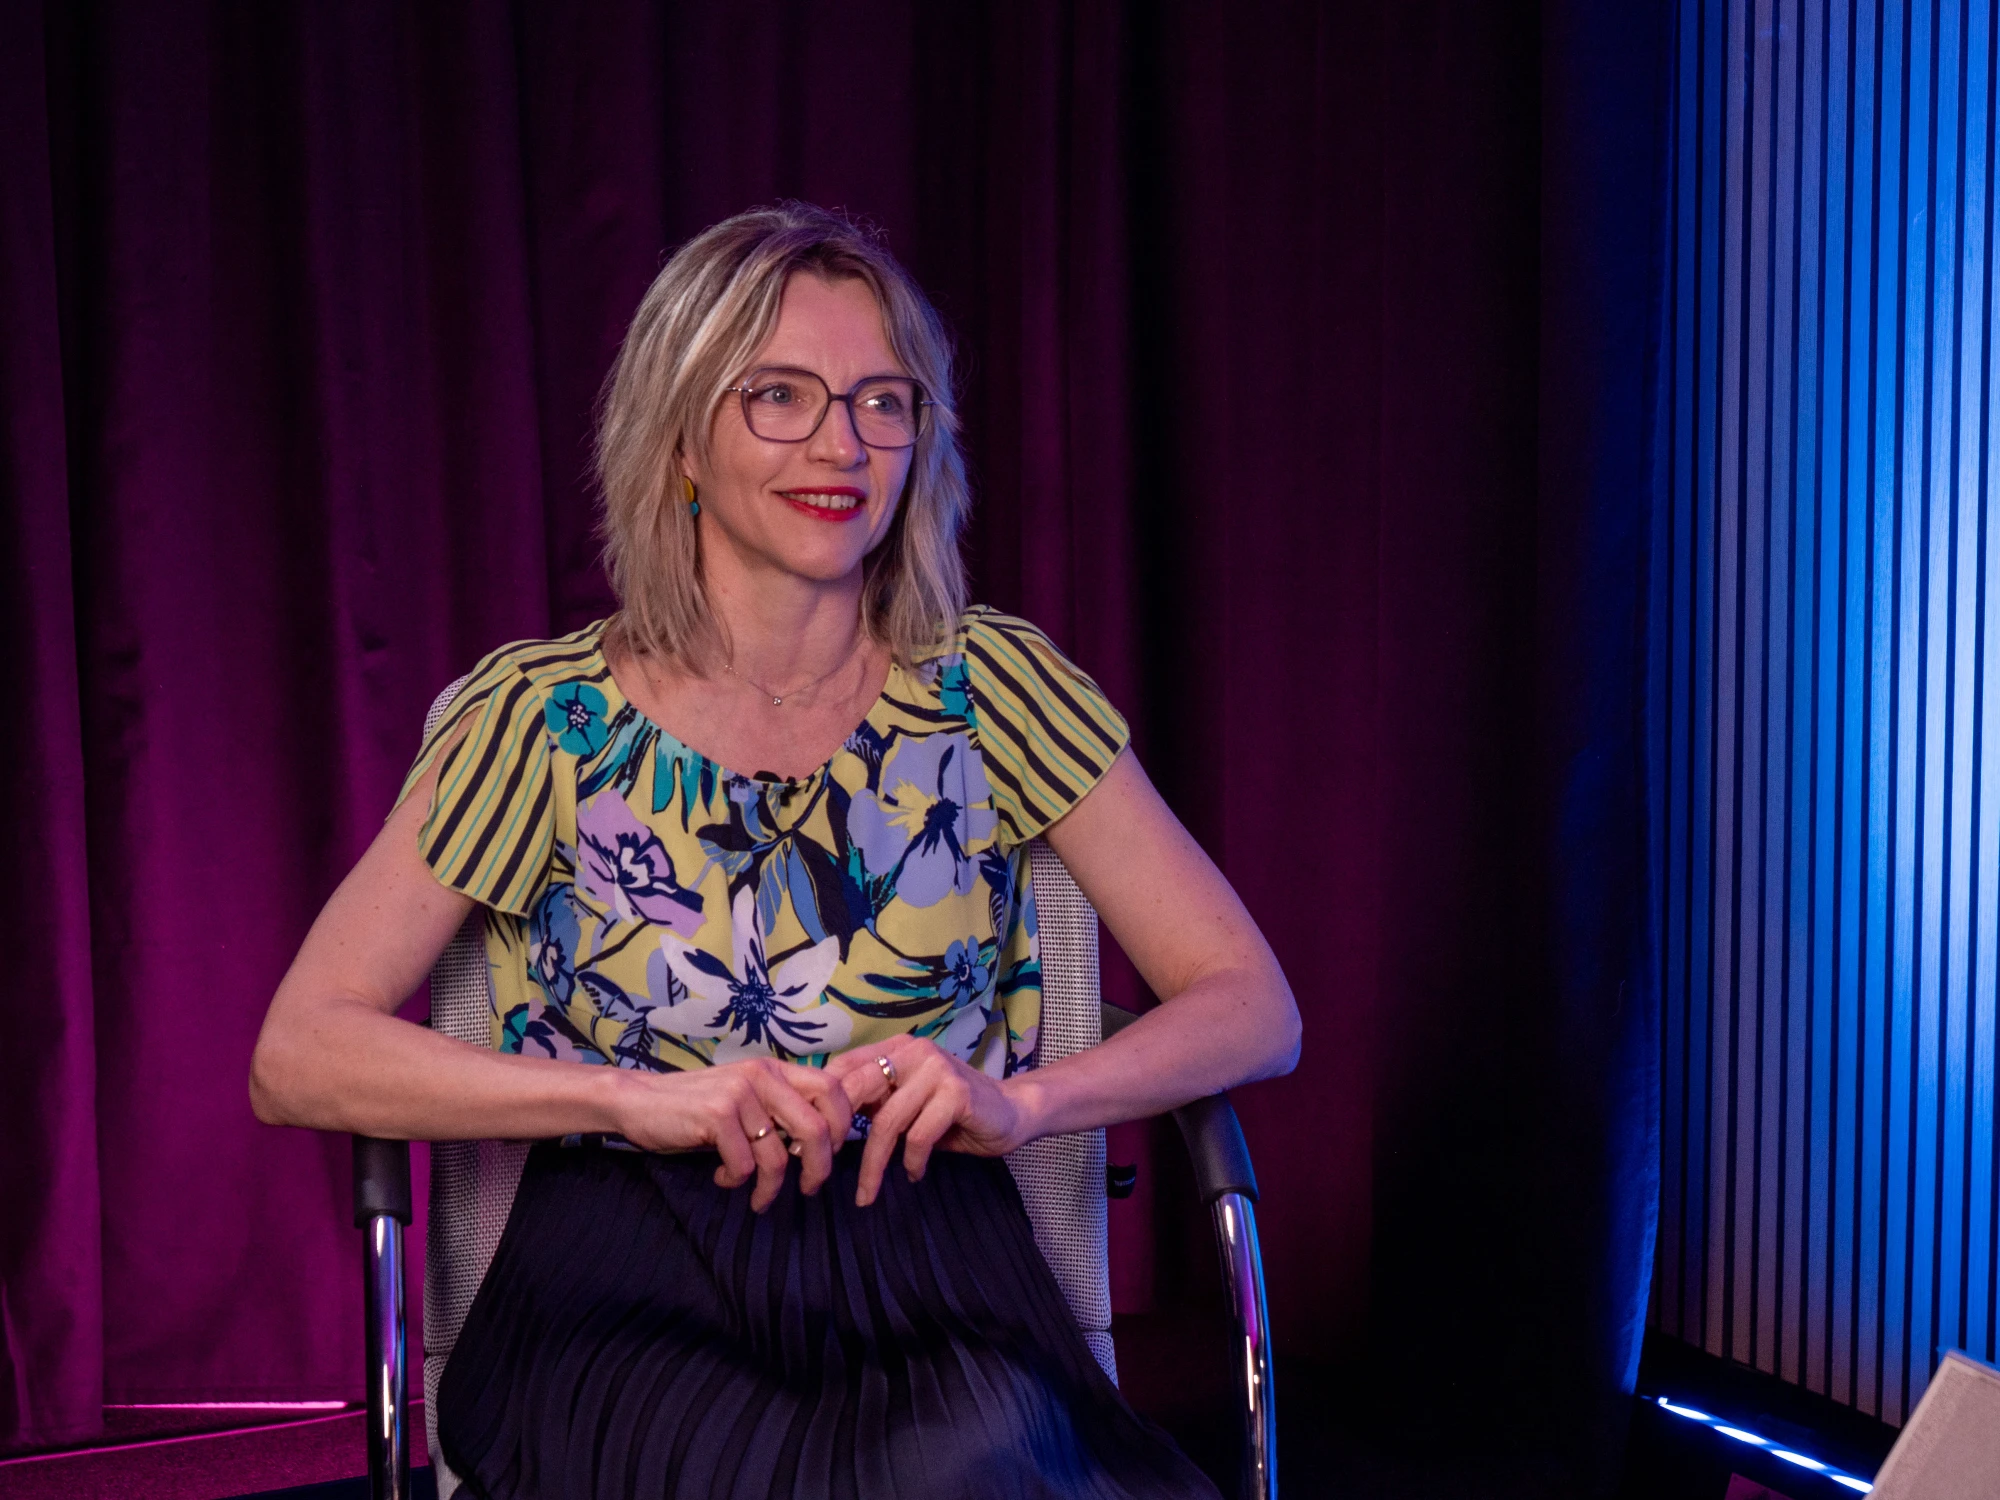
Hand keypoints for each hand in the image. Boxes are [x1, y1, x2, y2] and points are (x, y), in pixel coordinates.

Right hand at [612, 1057, 854, 1211]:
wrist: (639, 1101)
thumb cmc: (696, 1106)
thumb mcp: (745, 1098)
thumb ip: (779, 1109)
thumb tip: (822, 1142)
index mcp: (774, 1070)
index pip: (832, 1089)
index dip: (842, 1125)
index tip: (830, 1153)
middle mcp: (762, 1076)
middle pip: (817, 1127)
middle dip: (819, 1168)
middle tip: (809, 1189)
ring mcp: (740, 1094)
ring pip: (778, 1156)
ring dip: (771, 1188)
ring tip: (758, 1199)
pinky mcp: (717, 1115)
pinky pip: (744, 1165)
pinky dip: (736, 1181)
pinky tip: (722, 1177)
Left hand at [825, 1036, 1033, 1206]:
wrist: (1012, 1112)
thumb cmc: (953, 1114)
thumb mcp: (906, 1104)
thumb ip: (874, 1105)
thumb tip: (824, 1126)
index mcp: (897, 1048)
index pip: (844, 1068)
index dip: (824, 1106)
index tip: (815, 1143)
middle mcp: (915, 1051)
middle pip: (857, 1089)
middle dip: (837, 1133)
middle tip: (825, 1167)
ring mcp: (937, 1069)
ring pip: (887, 1121)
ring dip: (874, 1164)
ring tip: (867, 1193)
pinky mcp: (956, 1093)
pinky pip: (918, 1136)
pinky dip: (911, 1162)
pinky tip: (915, 1173)